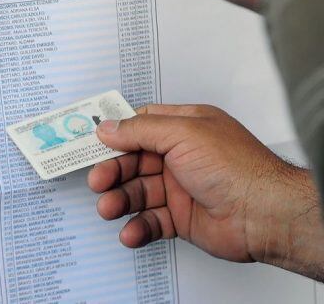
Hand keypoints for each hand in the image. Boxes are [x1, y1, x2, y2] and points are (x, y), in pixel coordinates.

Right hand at [90, 104, 323, 278]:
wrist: (265, 214)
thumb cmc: (236, 167)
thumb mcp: (182, 134)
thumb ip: (140, 130)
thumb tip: (109, 127)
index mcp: (184, 128)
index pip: (139, 126)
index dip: (115, 135)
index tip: (91, 142)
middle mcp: (181, 156)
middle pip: (132, 162)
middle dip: (112, 172)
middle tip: (98, 181)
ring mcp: (180, 188)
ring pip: (137, 193)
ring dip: (120, 201)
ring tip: (110, 208)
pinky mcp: (181, 218)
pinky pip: (150, 221)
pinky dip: (137, 227)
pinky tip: (131, 231)